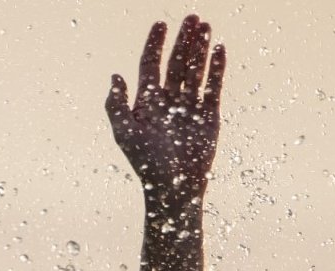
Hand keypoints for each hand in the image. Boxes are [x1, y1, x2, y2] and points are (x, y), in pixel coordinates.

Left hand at [106, 15, 224, 203]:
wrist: (175, 187)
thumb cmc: (147, 164)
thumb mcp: (126, 134)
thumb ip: (116, 106)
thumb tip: (115, 76)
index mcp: (147, 104)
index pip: (150, 66)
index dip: (154, 45)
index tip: (161, 24)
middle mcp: (168, 102)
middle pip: (175, 64)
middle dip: (183, 41)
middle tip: (191, 18)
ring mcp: (189, 107)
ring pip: (195, 71)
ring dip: (199, 49)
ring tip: (205, 27)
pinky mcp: (208, 116)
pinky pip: (213, 87)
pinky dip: (216, 68)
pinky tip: (219, 50)